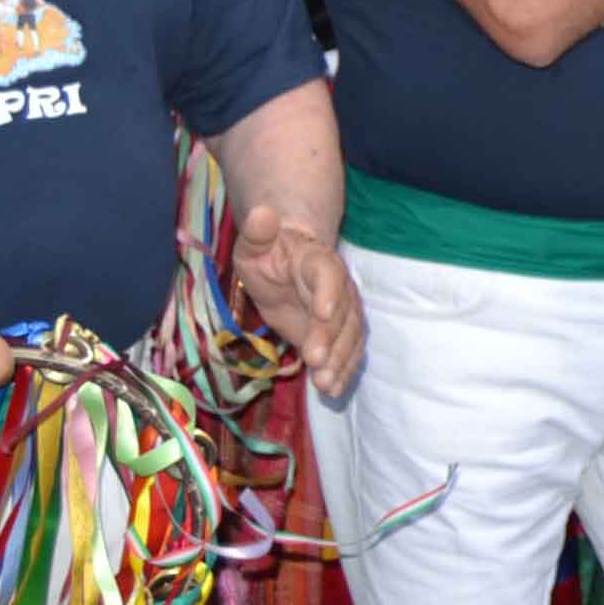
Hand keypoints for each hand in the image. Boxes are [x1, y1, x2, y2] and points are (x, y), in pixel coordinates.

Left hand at [233, 208, 364, 399]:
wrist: (289, 260)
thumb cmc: (267, 251)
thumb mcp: (254, 242)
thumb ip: (257, 232)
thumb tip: (260, 213)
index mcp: (316, 260)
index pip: (328, 273)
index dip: (328, 292)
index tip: (321, 313)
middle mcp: (338, 286)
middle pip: (342, 312)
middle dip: (331, 338)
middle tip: (316, 363)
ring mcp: (342, 311)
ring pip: (350, 336)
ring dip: (340, 361)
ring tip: (326, 385)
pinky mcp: (337, 332)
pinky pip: (348, 352)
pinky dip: (344, 371)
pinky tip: (333, 391)